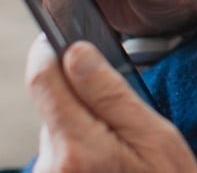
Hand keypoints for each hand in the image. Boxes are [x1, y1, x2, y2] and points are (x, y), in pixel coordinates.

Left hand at [26, 35, 196, 172]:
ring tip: (121, 148)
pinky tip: (110, 164)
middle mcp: (51, 166)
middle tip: (121, 111)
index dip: (48, 51)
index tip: (58, 36)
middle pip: (51, 104)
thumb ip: (110, 93)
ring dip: (84, 126)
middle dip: (80, 95)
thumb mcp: (154, 135)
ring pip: (57, 129)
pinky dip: (82, 149)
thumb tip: (75, 53)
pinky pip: (60, 154)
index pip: (42, 80)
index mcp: (78, 146)